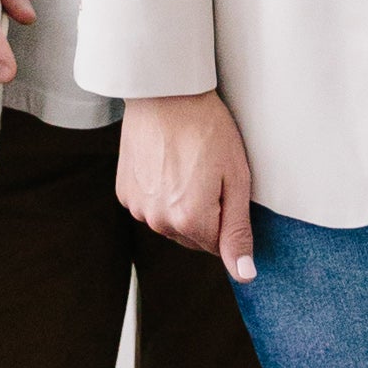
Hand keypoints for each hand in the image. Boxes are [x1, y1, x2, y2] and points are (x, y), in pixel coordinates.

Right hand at [118, 90, 257, 280]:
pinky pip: (150, 207)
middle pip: (192, 237)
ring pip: (170, 223)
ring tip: (186, 164)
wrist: (164, 93)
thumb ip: (238, 231)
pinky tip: (167, 164)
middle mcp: (159, 221)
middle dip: (205, 214)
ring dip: (181, 205)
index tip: (224, 183)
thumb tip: (244, 275)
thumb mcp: (236, 177)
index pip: (218, 245)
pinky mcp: (124, 193)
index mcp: (190, 220)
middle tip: (208, 172)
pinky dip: (160, 193)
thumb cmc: (207, 128)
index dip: (227, 215)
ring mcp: (138, 208)